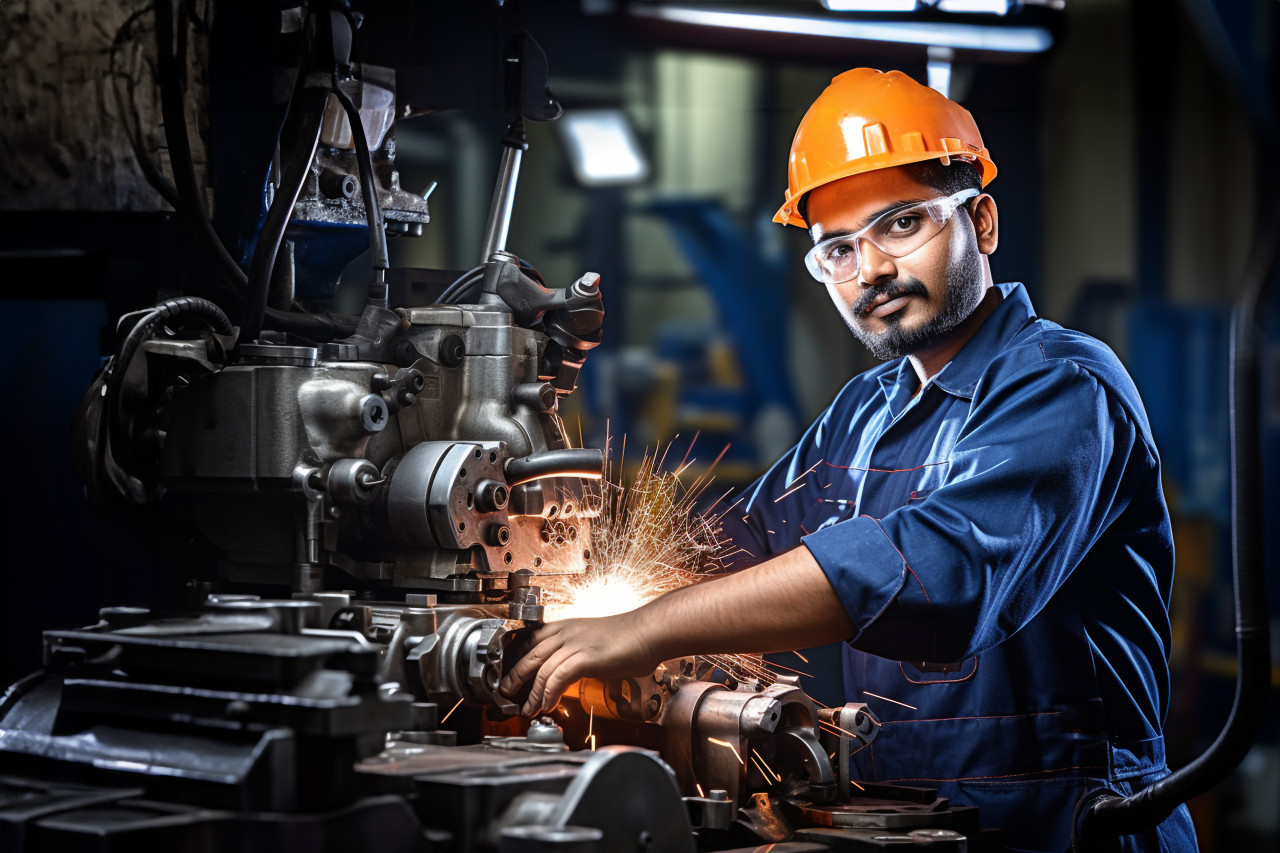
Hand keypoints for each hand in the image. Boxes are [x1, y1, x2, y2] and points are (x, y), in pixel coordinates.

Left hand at [499, 612, 660, 715]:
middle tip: (507, 693)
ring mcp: (575, 644)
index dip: (516, 659)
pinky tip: (548, 704)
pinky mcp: (586, 657)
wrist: (648, 632)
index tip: (510, 675)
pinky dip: (550, 693)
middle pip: (529, 655)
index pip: (529, 640)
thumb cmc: (627, 637)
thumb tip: (565, 670)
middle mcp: (565, 632)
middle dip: (515, 677)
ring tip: (529, 708)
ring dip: (532, 693)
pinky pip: (559, 677)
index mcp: (564, 627)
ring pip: (542, 669)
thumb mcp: (591, 639)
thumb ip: (575, 651)